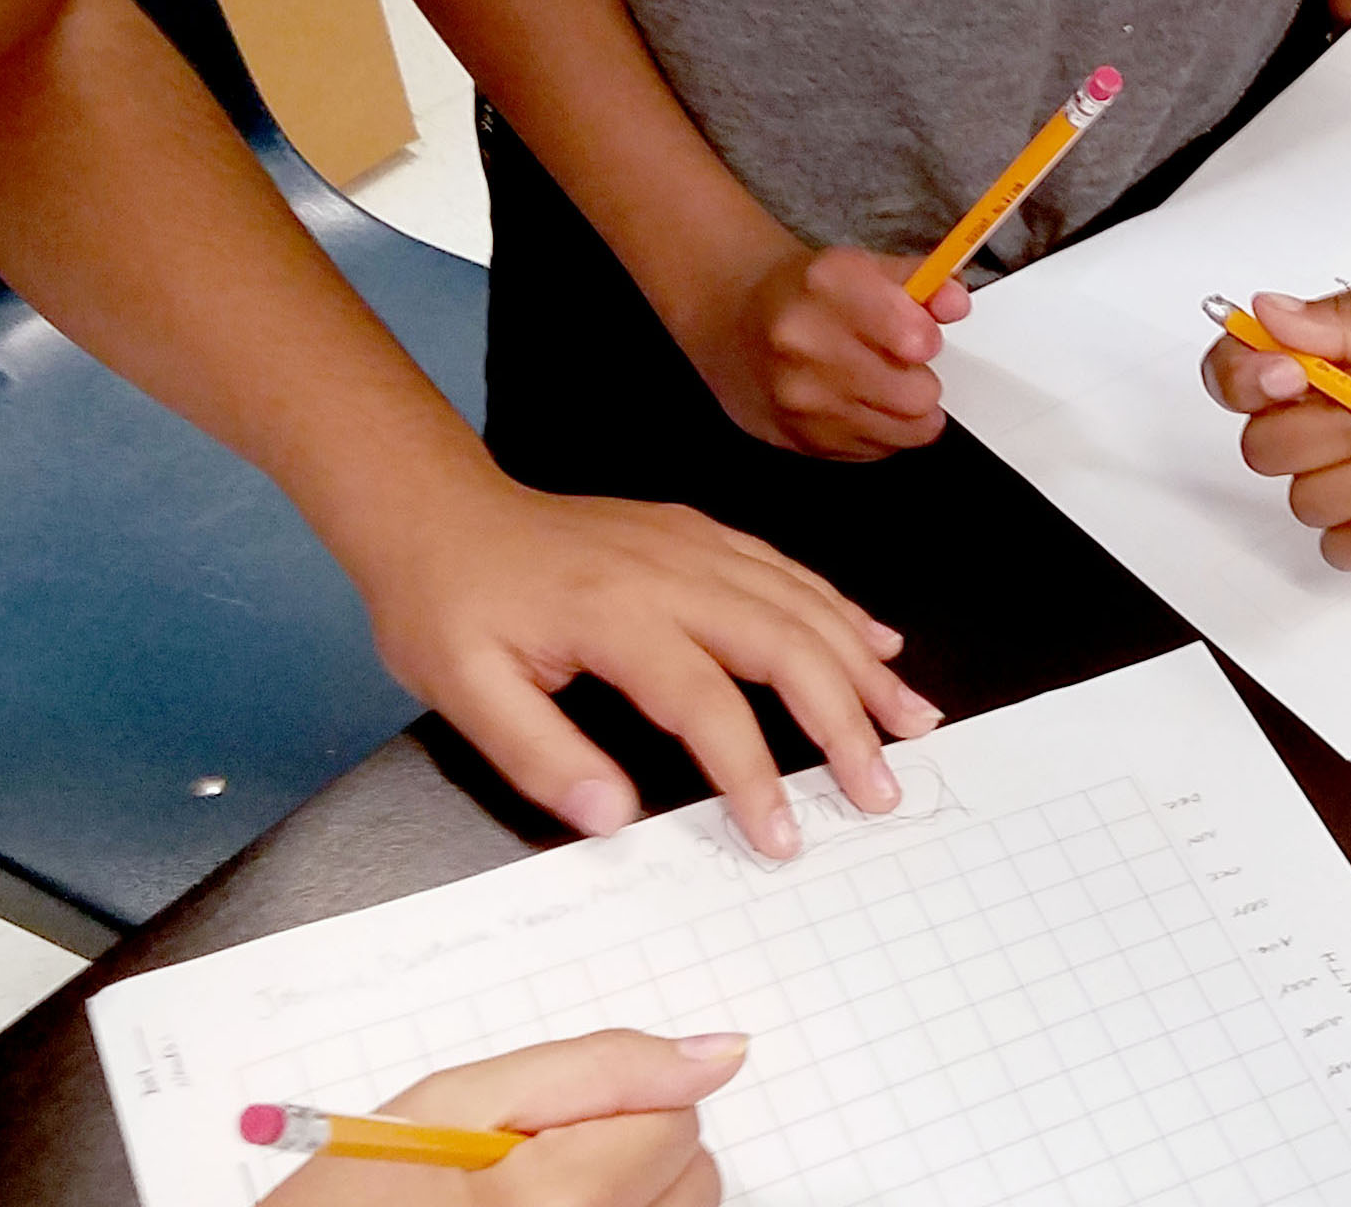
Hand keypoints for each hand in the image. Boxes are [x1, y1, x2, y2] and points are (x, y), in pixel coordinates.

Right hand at [263, 1030, 744, 1206]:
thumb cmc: (352, 1206)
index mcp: (554, 1203)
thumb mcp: (450, 1103)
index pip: (677, 1117)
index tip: (537, 1125)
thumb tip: (721, 1052)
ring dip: (625, 1198)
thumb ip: (597, 1068)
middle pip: (694, 1177)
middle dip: (628, 1152)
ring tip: (531, 1202)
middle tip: (528, 1165)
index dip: (609, 1105)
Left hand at [350, 470, 941, 856]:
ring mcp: (693, 546)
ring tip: (914, 723)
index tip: (781, 838)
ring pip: (803, 603)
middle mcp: (672, 573)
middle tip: (882, 789)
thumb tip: (613, 819)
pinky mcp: (698, 535)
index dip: (753, 776)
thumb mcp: (461, 690)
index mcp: (616, 616)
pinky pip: (788, 572)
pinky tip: (878, 644)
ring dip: (864, 667)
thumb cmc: (447, 606)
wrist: (437, 512)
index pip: (706, 705)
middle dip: (846, 721)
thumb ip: (538, 755)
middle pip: (785, 644)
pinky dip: (843, 611)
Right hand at [684, 243, 970, 459]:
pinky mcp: (798, 439)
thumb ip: (923, 281)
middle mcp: (806, 345)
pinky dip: (878, 430)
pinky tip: (854, 402)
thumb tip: (956, 302)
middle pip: (917, 394)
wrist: (734, 317)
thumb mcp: (865, 266)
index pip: (916, 338)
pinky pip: (877, 450)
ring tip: (881, 383)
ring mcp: (798, 399)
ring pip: (904, 431)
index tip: (918, 334)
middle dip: (922, 379)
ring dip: (906, 411)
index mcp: (829, 287)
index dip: (928, 338)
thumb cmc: (807, 293)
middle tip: (901, 363)